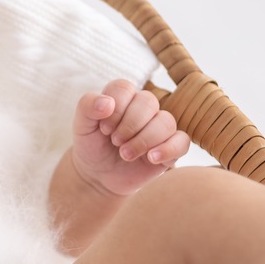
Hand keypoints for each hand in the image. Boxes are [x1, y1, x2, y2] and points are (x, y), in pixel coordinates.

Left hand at [71, 79, 188, 196]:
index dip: (115, 108)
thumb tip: (106, 102)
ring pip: (166, 121)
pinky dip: (168, 149)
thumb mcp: (81, 126)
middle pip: (148, 102)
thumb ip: (87, 107)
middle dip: (129, 125)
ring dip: (144, 140)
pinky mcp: (170, 147)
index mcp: (122, 96)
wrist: (98, 175)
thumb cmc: (91, 145)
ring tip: (125, 154)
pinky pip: (182, 141)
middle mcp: (144, 108)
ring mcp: (159, 127)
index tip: (103, 128)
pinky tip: (150, 158)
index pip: (124, 88)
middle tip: (115, 141)